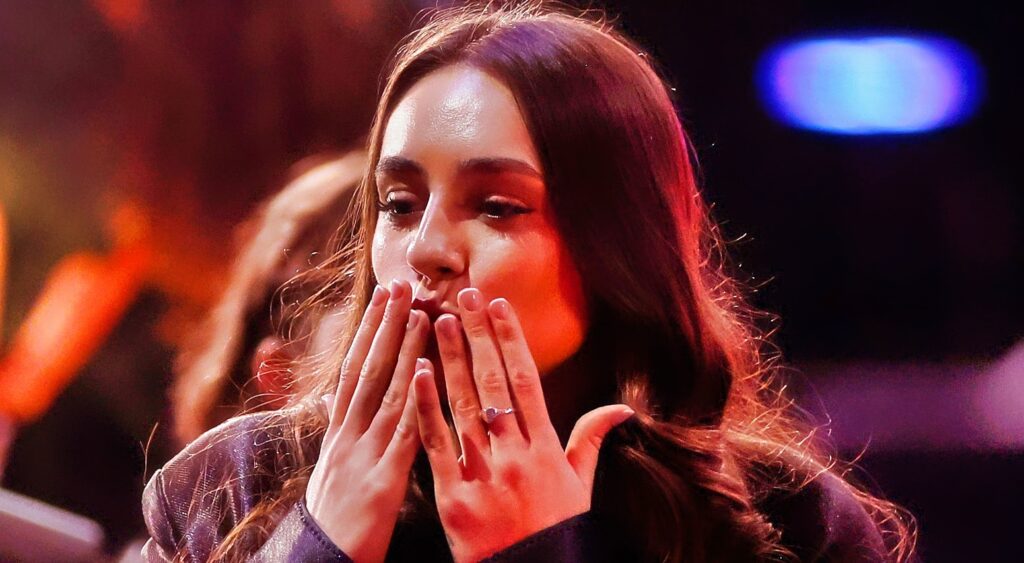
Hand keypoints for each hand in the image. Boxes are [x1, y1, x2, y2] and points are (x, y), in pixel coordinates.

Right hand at [305, 279, 428, 562]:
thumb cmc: (334, 521)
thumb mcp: (334, 469)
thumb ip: (344, 434)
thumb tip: (342, 403)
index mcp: (337, 433)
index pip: (354, 370)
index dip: (369, 331)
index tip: (383, 296)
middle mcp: (346, 436)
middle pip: (367, 370)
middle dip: (384, 325)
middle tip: (400, 284)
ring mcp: (362, 456)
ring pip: (385, 392)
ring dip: (403, 350)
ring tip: (420, 312)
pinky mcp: (382, 481)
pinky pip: (402, 434)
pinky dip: (414, 400)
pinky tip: (426, 373)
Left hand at [412, 288, 633, 562]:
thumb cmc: (556, 535)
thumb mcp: (581, 488)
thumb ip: (592, 441)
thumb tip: (622, 408)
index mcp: (546, 448)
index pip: (526, 380)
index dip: (510, 340)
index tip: (497, 306)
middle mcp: (516, 454)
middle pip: (494, 383)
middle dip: (478, 337)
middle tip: (464, 297)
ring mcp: (484, 474)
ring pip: (465, 405)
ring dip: (451, 360)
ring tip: (439, 321)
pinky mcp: (454, 497)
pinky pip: (436, 445)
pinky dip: (426, 408)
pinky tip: (417, 374)